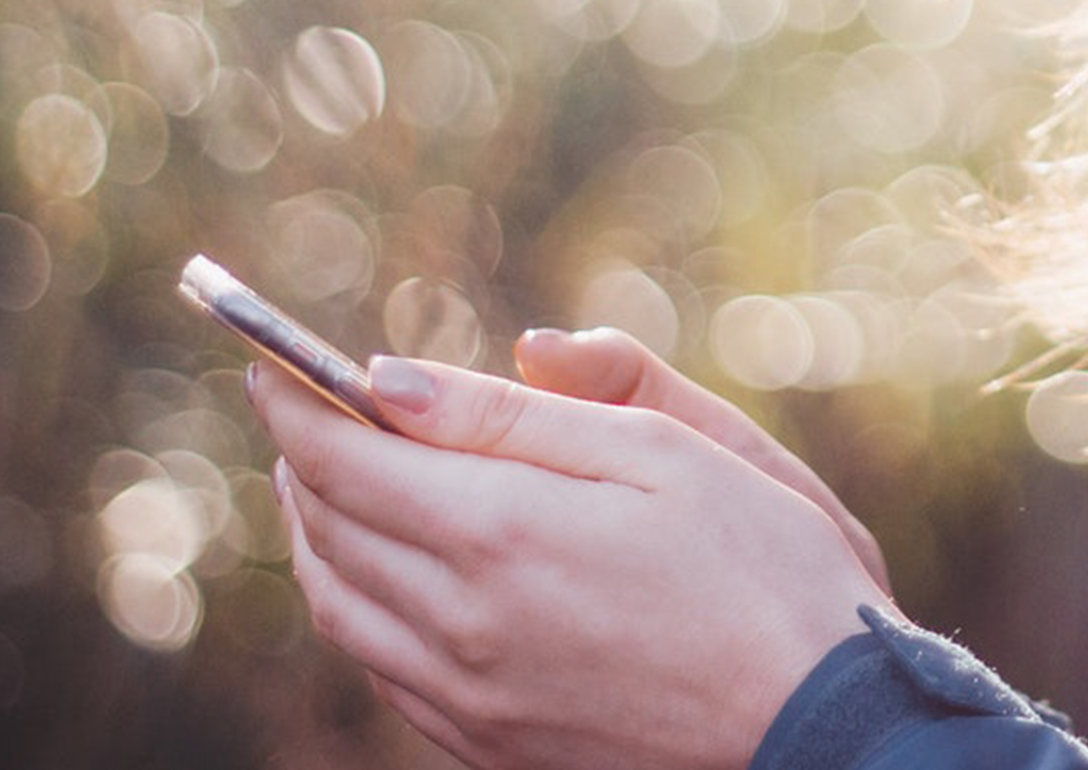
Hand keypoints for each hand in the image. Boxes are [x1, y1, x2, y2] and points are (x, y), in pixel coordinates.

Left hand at [251, 356, 888, 769]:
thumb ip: (523, 411)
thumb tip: (392, 378)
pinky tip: (382, 570)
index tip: (267, 356)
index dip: (296, 402)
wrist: (819, 726)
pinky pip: (379, 668)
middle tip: (296, 403)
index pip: (347, 458)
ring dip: (315, 530)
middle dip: (302, 456)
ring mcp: (468, 699)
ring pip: (339, 606)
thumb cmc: (763, 564)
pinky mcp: (488, 747)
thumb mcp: (662, 449)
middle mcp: (461, 625)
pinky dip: (352, 601)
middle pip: (328, 530)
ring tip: (325, 476)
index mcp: (503, 533)